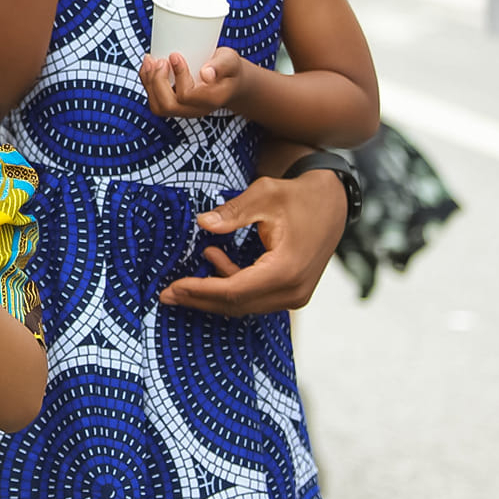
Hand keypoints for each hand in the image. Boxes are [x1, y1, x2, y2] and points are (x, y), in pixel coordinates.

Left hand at [140, 48, 245, 117]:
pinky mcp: (174, 106)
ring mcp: (184, 110)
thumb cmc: (228, 68)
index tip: (175, 55)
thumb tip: (206, 73)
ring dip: (149, 83)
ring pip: (158, 107)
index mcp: (211, 100)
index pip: (187, 95)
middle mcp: (196, 110)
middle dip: (158, 81)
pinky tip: (148, 66)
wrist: (228, 80)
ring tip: (149, 60)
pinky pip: (155, 102)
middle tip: (160, 60)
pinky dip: (147, 83)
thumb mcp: (230, 61)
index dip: (178, 75)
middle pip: (169, 105)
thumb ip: (221, 65)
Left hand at [158, 169, 345, 315]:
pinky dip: (231, 285)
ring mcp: (296, 295)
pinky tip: (216, 259)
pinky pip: (255, 297)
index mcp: (286, 270)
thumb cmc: (298, 195)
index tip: (171, 289)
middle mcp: (293, 290)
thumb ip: (234, 212)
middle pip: (237, 305)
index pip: (234, 291)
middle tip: (166, 294)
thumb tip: (202, 223)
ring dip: (214, 291)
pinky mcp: (293, 292)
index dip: (200, 291)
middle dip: (199, 299)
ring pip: (245, 304)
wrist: (333, 201)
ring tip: (198, 259)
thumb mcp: (264, 194)